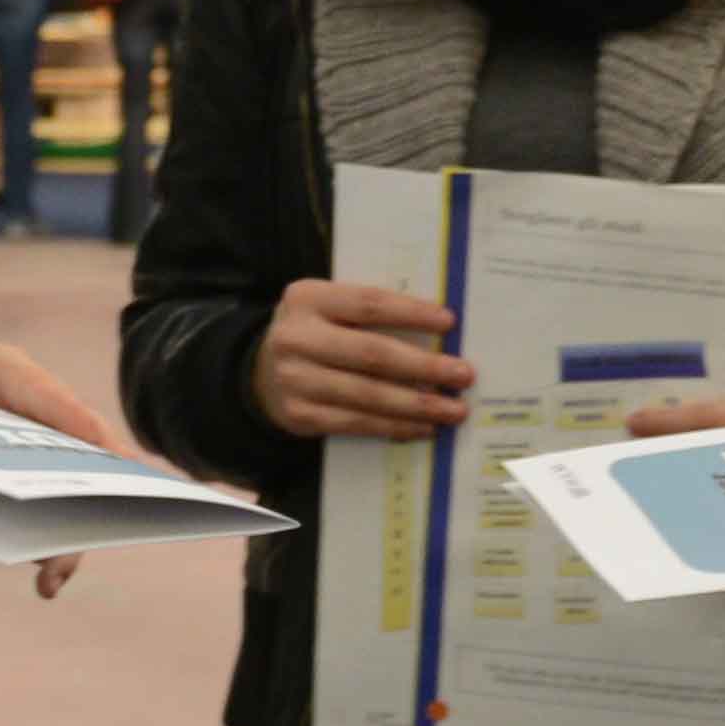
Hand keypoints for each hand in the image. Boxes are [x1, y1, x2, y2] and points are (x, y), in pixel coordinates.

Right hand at [253, 278, 468, 441]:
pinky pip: (356, 423)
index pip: (368, 304)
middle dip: (424, 367)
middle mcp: (297, 338)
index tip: (450, 322)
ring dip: (417, 405)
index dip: (411, 313)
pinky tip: (423, 427)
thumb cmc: (315, 332)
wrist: (261, 373)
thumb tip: (439, 328)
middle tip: (463, 374)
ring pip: (368, 395)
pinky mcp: (299, 415)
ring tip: (454, 409)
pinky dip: (395, 427)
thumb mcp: (329, 307)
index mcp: (307, 298)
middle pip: (372, 354)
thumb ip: (369, 311)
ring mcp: (295, 380)